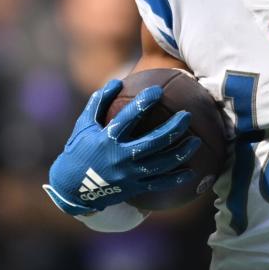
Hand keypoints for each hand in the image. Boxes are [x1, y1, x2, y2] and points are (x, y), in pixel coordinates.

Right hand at [44, 79, 199, 214]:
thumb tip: (116, 81)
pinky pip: (159, 184)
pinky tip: (192, 171)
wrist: (72, 188)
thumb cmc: (79, 150)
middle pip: (153, 142)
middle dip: (173, 129)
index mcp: (107, 139)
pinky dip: (176, 178)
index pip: (129, 117)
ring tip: (196, 141)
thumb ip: (99, 102)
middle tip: (187, 116)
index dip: (145, 102)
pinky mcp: (134, 188)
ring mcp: (129, 175)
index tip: (159, 90)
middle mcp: (120, 157)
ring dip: (181, 153)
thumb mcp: (84, 124)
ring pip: (161, 164)